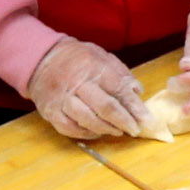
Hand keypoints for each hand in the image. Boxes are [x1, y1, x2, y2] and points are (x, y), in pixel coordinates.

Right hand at [26, 37, 147, 139]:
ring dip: (107, 129)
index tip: (147, 120)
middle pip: (105, 107)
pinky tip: (97, 133)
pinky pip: (70, 129)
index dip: (135, 107)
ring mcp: (62, 99)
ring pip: (88, 120)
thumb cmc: (77, 59)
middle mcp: (76, 83)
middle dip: (124, 121)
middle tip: (135, 130)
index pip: (118, 89)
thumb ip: (120, 73)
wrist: (41, 60)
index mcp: (92, 66)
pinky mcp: (50, 112)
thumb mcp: (101, 56)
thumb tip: (138, 91)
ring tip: (118, 131)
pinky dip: (86, 133)